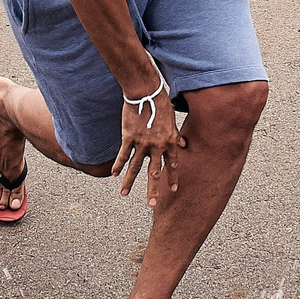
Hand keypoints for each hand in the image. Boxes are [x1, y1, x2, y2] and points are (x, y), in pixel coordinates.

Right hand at [113, 77, 185, 207]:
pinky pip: (123, 155)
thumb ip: (176, 135)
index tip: (174, 190)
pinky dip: (118, 165)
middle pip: (153, 173)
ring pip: (134, 168)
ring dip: (129, 183)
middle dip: (152, 190)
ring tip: (124, 195)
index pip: (172, 164)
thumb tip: (184, 144)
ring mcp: (141, 143)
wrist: (145, 92)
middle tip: (151, 205)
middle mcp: (156, 146)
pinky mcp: (128, 137)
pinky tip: (114, 175)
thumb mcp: (173, 120)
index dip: (173, 178)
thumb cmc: (161, 103)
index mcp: (169, 142)